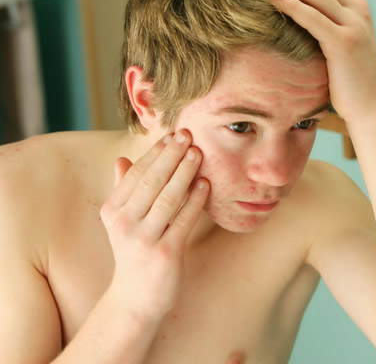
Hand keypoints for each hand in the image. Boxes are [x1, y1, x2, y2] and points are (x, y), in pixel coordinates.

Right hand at [100, 129, 209, 321]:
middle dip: (171, 155)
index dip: (155, 152)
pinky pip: (184, 220)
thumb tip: (122, 159)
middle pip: (152, 181)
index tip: (172, 135)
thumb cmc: (133, 253)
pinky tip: (206, 184)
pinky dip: (196, 200)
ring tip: (199, 153)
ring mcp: (145, 240)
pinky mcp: (166, 253)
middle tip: (188, 135)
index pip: (136, 174)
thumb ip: (123, 191)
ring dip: (185, 172)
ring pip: (169, 197)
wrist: (135, 298)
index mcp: (112, 211)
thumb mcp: (121, 222)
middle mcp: (125, 224)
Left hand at [263, 0, 375, 121]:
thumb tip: (303, 12)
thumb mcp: (344, 41)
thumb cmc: (351, 77)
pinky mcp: (343, 43)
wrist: (370, 105)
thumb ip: (330, 22)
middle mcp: (358, 10)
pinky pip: (313, 18)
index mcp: (358, 6)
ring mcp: (353, 25)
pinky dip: (292, 6)